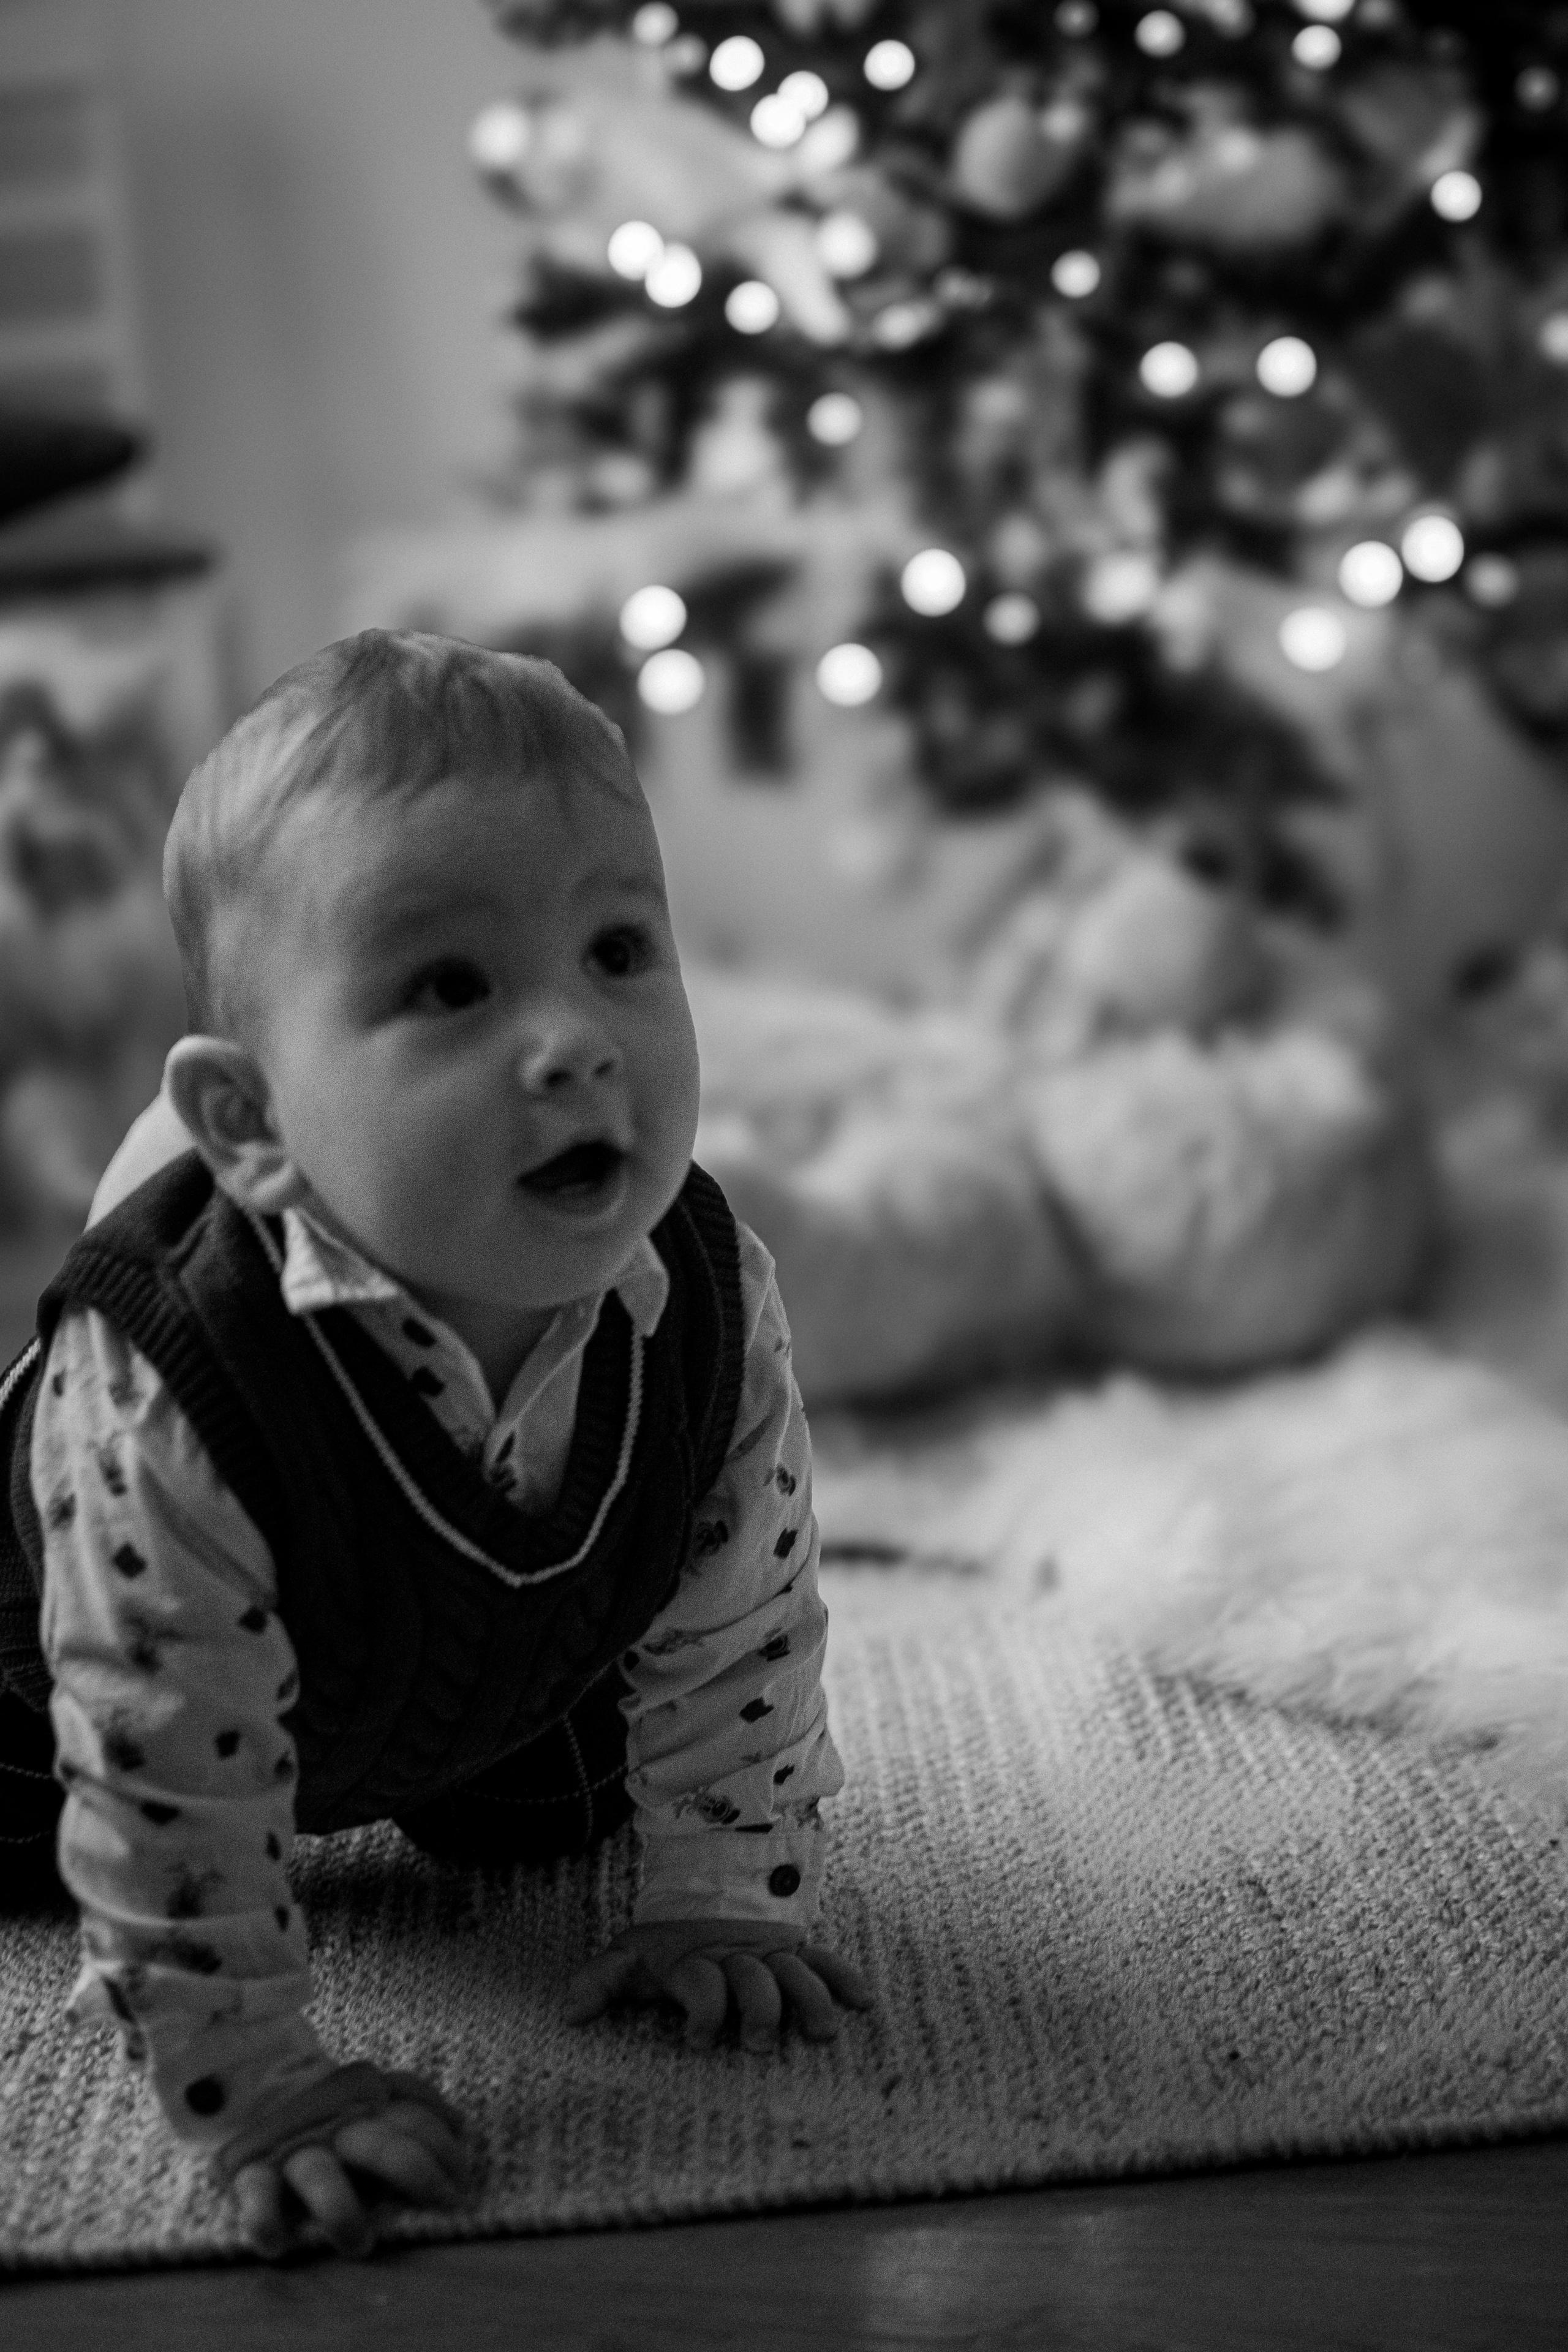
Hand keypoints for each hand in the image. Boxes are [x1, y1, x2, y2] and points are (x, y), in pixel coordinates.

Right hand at [217, 2063, 473, 2261]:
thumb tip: (461, 2123)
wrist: (245, 2080)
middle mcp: (335, 2127)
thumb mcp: (368, 2091)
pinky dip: (265, 2222)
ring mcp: (294, 2151)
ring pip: (321, 2178)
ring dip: (343, 2212)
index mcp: (366, 2106)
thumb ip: (409, 2099)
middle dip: (416, 2172)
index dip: (445, 2149)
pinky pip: (257, 2200)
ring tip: (360, 2245)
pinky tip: (280, 2244)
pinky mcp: (250, 2172)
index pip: (415, 2120)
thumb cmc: (323, 2103)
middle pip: (381, 2145)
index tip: (464, 2182)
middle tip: (443, 2203)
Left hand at [563, 1917, 873, 2051]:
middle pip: (753, 1979)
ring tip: (822, 2033)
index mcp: (694, 1961)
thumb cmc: (666, 1945)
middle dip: (758, 2009)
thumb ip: (601, 1981)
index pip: (702, 1984)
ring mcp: (768, 1953)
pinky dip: (843, 1978)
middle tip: (760, 2043)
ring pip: (793, 1972)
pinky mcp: (795, 1951)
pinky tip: (864, 2001)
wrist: (705, 1891)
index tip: (700, 2043)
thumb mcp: (630, 1957)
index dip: (702, 2011)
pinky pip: (823, 1961)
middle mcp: (735, 1957)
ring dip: (808, 2000)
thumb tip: (566, 2013)